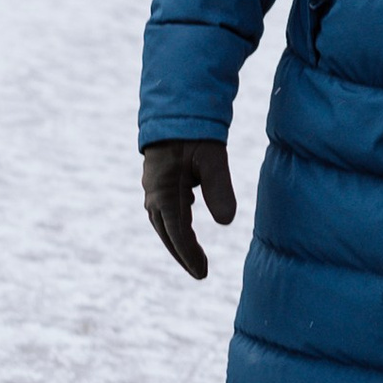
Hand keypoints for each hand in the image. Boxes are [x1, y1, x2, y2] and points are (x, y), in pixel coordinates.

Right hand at [142, 139, 237, 279]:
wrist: (177, 108)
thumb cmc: (195, 133)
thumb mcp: (213, 159)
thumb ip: (219, 189)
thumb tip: (227, 222)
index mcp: (164, 192)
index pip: (177, 232)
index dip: (189, 255)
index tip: (202, 274)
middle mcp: (155, 193)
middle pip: (167, 232)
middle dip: (183, 254)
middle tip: (201, 272)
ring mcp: (155, 187)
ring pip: (165, 223)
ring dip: (178, 241)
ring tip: (196, 259)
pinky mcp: (161, 180)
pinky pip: (167, 210)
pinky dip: (177, 224)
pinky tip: (188, 227)